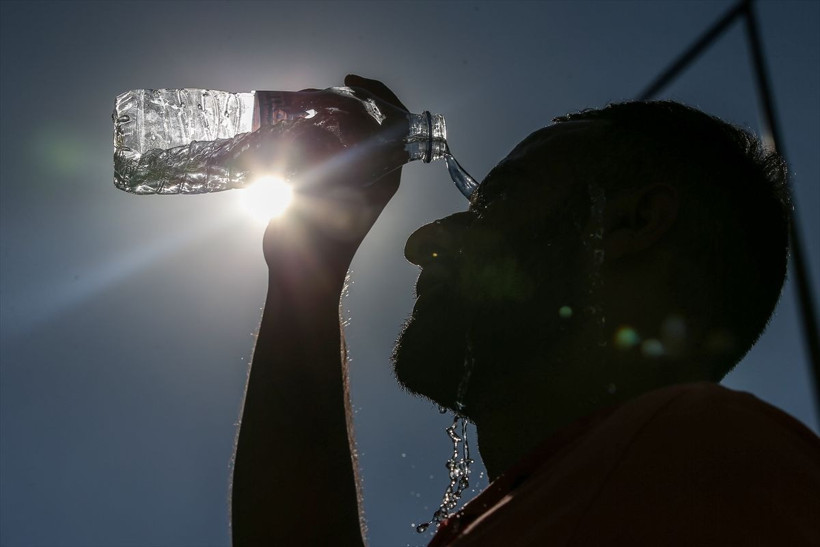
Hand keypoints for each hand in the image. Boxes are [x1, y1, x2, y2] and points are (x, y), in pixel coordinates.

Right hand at [262, 75, 406, 281]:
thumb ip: (319, 159)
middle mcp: (372, 171)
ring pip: (343, 130)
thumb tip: (307, 128)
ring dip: (322, 113)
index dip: (376, 95)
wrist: (303, 276)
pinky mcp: (326, 181)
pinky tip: (288, 125)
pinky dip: (307, 130)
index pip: (394, 122)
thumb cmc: (320, 243)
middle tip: (310, 96)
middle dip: (340, 101)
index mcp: (385, 174)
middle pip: (366, 119)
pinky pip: (323, 144)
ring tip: (298, 106)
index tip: (348, 83)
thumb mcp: (324, 197)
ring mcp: (349, 176)